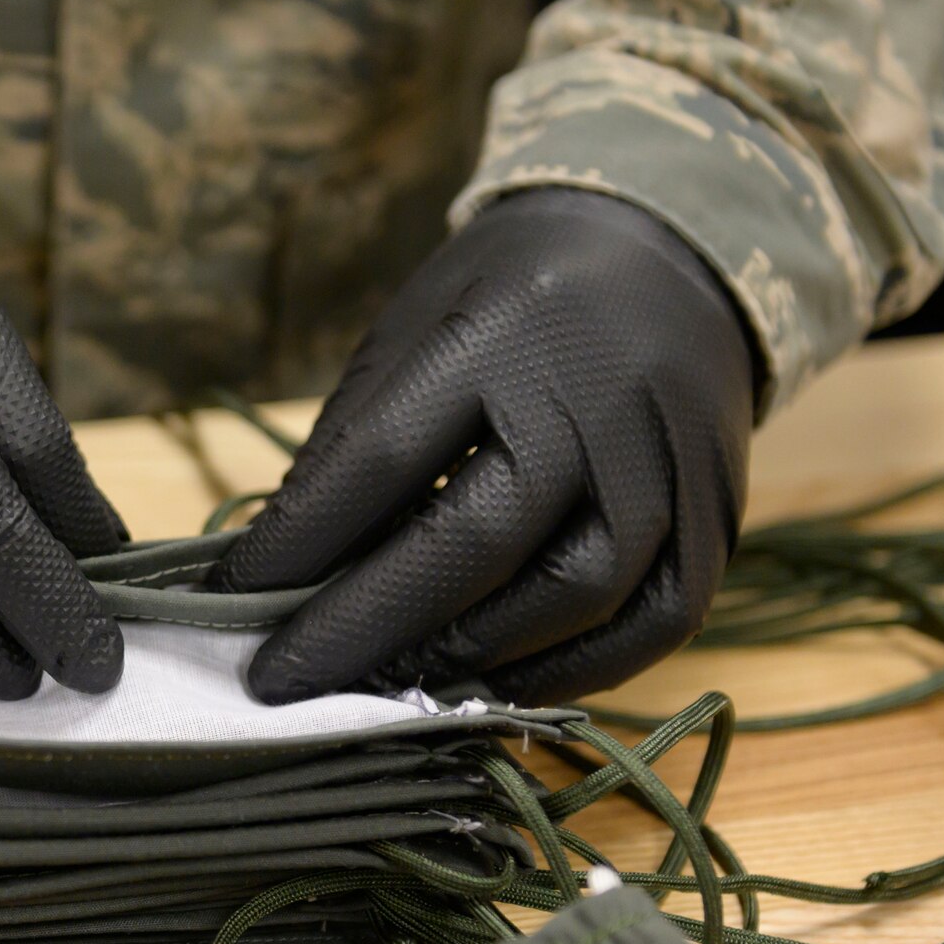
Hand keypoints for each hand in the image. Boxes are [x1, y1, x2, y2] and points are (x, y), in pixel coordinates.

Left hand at [212, 189, 753, 705]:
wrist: (673, 255)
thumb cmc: (514, 301)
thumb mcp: (415, 332)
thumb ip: (353, 448)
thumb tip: (278, 573)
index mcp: (500, 338)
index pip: (378, 463)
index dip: (296, 546)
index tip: (228, 602)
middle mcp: (595, 408)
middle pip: (472, 547)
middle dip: (363, 627)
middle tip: (283, 681)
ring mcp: (668, 472)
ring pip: (566, 599)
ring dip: (459, 659)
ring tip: (374, 688)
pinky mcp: (716, 527)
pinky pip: (644, 629)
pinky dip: (561, 673)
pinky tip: (485, 686)